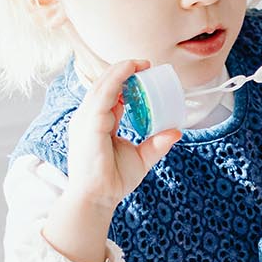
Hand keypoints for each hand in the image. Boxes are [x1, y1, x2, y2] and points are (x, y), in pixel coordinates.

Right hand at [64, 59, 180, 210]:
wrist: (98, 198)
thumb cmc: (113, 180)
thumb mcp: (141, 158)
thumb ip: (156, 144)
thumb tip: (177, 131)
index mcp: (96, 123)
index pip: (108, 95)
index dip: (124, 81)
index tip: (144, 72)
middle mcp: (87, 119)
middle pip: (103, 86)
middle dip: (123, 71)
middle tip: (145, 64)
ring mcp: (85, 121)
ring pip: (101, 86)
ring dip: (120, 71)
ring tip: (139, 63)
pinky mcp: (89, 125)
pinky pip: (103, 96)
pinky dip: (116, 81)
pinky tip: (129, 72)